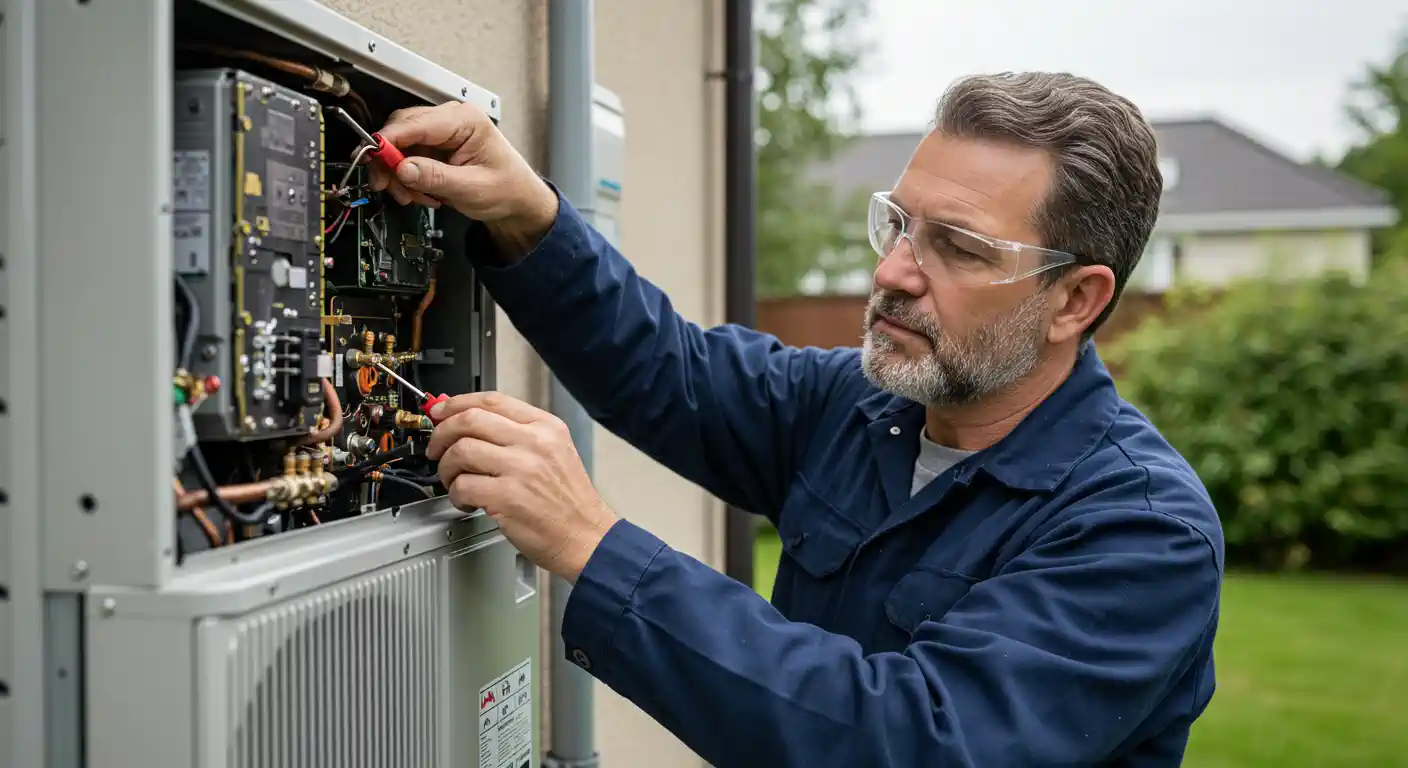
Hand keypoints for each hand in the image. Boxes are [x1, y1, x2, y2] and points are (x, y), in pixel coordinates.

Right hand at [366, 101, 558, 255]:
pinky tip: (421, 193)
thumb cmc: (507, 189)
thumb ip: (436, 177)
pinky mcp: (435, 148)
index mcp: (465, 120)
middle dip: (391, 161)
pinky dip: (408, 178)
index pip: (415, 123)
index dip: (389, 140)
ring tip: (414, 197)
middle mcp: (451, 120)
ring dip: (399, 174)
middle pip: (402, 130)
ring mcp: (442, 134)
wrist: (518, 202)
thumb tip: (403, 168)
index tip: (372, 158)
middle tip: (386, 186)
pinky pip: (408, 159)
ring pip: (400, 146)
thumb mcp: (472, 188)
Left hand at [425, 391, 616, 582]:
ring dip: (447, 467)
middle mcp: (534, 442)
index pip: (492, 400)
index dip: (457, 403)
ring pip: (461, 450)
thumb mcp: (555, 452)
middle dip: (442, 433)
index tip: (440, 411)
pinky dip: (455, 495)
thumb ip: (517, 435)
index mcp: (546, 427)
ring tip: (454, 481)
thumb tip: (470, 421)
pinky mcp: (507, 497)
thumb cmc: (569, 502)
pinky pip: (463, 485)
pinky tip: (466, 501)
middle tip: (437, 448)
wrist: (586, 538)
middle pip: (471, 420)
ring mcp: (521, 469)